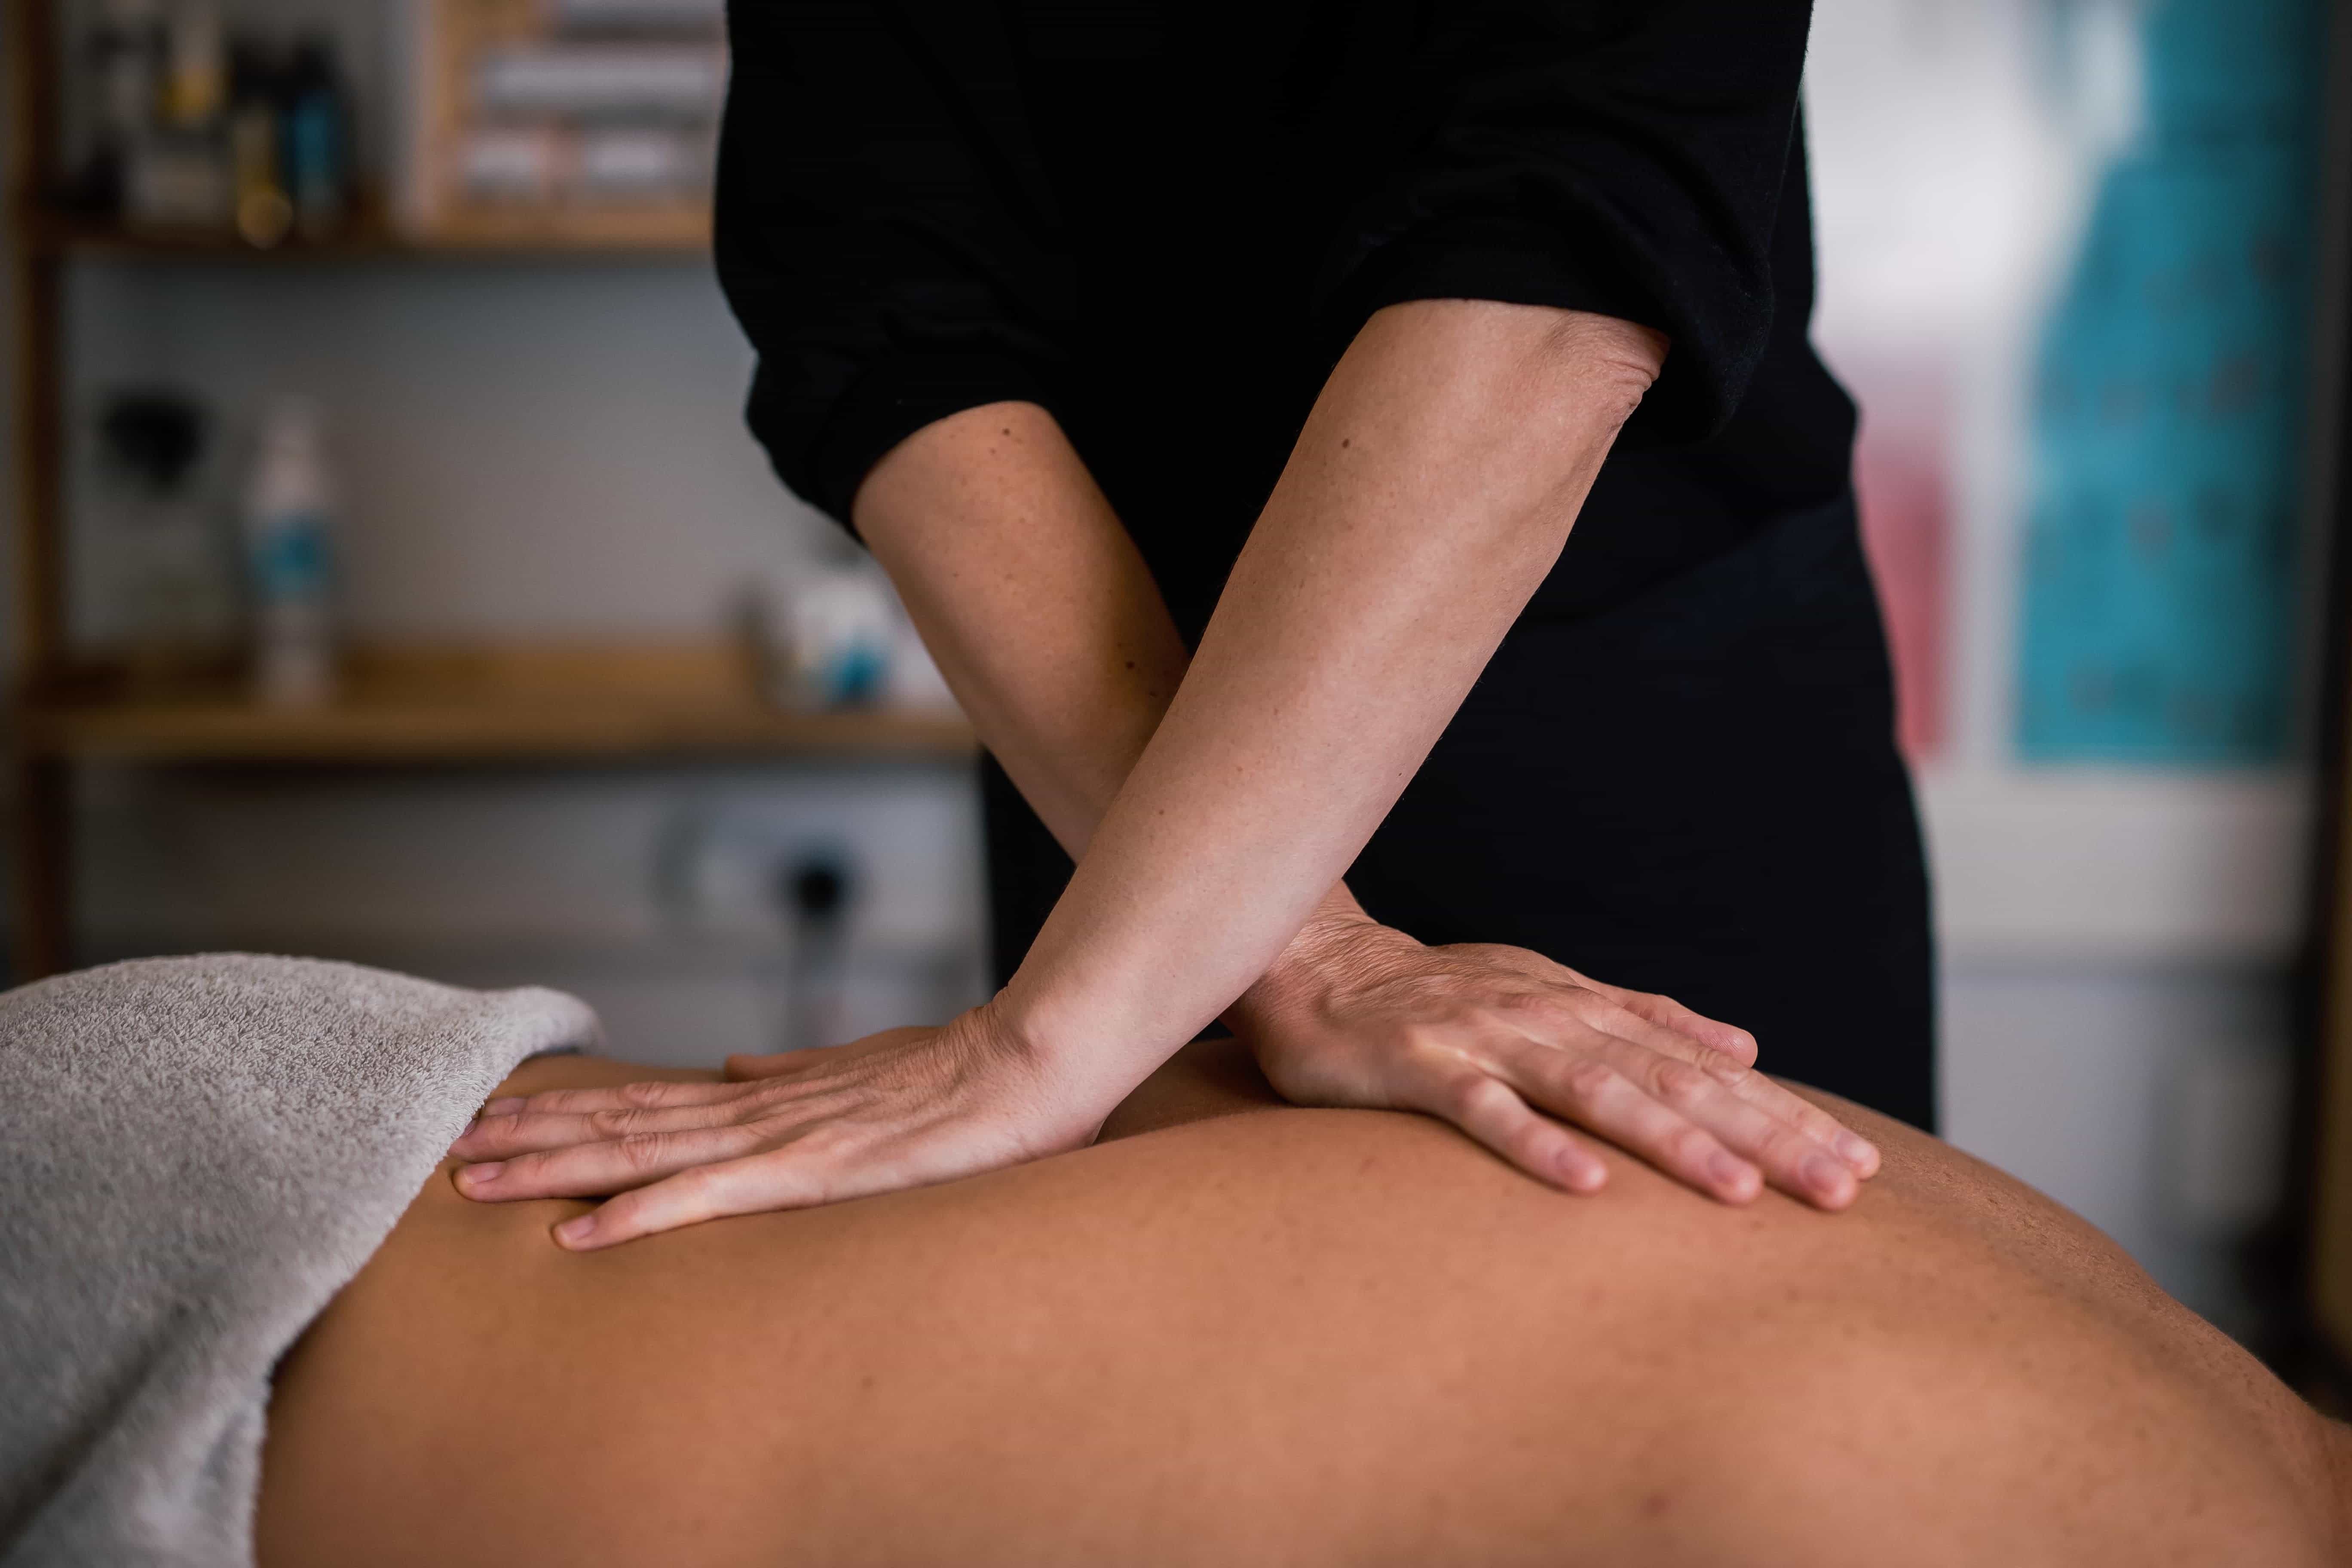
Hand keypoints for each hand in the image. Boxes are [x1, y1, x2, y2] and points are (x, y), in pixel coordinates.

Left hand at [447, 1005, 1108, 1248]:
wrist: (1028, 1063)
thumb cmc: (961, 1073)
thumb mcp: (864, 1070)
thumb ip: (795, 1072)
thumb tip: (733, 1066)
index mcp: (769, 1093)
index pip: (647, 1101)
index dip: (569, 1108)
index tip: (501, 1114)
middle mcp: (758, 1110)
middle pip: (623, 1122)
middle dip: (534, 1137)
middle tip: (452, 1148)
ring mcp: (780, 1140)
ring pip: (644, 1151)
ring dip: (557, 1168)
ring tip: (480, 1179)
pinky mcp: (812, 1172)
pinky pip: (708, 1200)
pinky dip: (639, 1216)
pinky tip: (580, 1236)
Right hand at [1226, 913, 1879, 1209]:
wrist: (1316, 969)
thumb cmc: (1437, 994)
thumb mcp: (1550, 992)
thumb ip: (1644, 1016)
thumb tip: (1745, 1045)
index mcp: (1586, 1010)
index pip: (1705, 1071)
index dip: (1786, 1116)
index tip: (1862, 1166)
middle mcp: (1551, 1021)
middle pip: (1673, 1084)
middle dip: (1762, 1137)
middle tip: (1840, 1190)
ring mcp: (1487, 1044)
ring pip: (1594, 1095)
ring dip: (1670, 1144)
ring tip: (1739, 1195)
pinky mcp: (1420, 1070)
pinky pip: (1484, 1112)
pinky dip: (1534, 1144)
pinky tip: (1584, 1185)